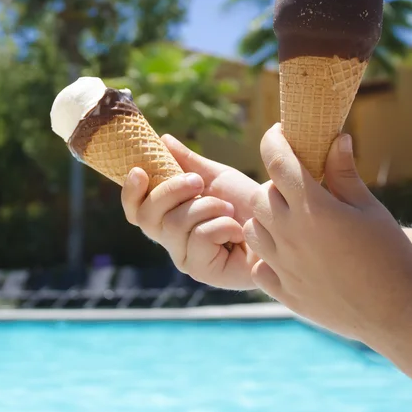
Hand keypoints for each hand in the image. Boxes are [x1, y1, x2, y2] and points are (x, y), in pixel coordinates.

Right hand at [121, 135, 258, 288]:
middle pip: (147, 216)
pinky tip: (238, 231)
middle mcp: (172, 240)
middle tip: (199, 182)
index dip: (130, 193)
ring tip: (229, 209)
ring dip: (207, 207)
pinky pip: (197, 237)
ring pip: (173, 224)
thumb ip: (188, 163)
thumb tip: (162, 140)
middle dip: (172, 191)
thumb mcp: (217, 177)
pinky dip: (222, 226)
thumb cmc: (249, 204)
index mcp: (170, 217)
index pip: (136, 210)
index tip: (139, 170)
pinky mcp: (202, 271)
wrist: (281, 224)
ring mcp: (185, 258)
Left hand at [244, 124, 411, 346]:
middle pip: (261, 195)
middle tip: (297, 188)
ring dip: (266, 219)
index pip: (278, 161)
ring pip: (253, 229)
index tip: (278, 133)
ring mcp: (283, 266)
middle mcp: (290, 235)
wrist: (400, 312)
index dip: (274, 140)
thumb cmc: (391, 254)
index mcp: (313, 209)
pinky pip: (259, 266)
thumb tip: (336, 138)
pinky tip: (289, 255)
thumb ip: (344, 173)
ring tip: (291, 222)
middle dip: (275, 185)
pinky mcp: (284, 292)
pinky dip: (267, 256)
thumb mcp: (370, 208)